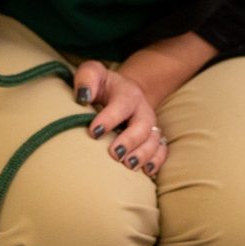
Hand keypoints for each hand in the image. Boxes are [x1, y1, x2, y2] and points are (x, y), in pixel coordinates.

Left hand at [73, 62, 168, 176]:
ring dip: (144, 154)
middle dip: (130, 140)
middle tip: (115, 154)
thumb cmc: (102, 86)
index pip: (122, 104)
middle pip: (143, 125)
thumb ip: (86, 79)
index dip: (109, 118)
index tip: (94, 132)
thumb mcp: (93, 73)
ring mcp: (149, 125)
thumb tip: (82, 97)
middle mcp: (142, 109)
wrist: (123, 91)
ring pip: (154, 139)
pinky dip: (157, 160)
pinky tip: (147, 171)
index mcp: (127, 93)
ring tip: (128, 165)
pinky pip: (162, 150)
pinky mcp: (152, 138)